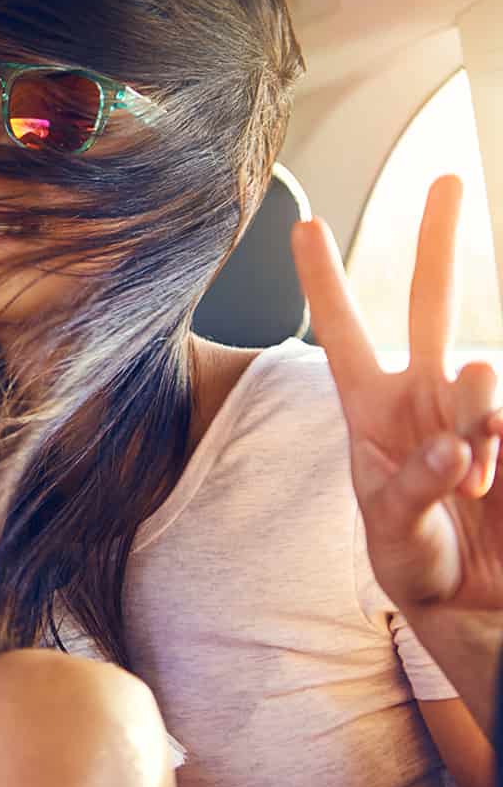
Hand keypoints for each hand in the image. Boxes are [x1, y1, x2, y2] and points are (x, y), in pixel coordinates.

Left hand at [292, 174, 502, 610]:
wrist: (474, 606)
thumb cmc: (415, 560)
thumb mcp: (393, 529)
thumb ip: (415, 485)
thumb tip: (452, 445)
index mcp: (371, 408)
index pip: (343, 332)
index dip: (323, 280)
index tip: (303, 224)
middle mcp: (424, 394)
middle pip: (432, 302)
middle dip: (439, 243)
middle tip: (448, 181)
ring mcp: (478, 409)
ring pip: (479, 376)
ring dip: (476, 421)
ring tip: (474, 478)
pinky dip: (501, 448)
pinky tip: (490, 484)